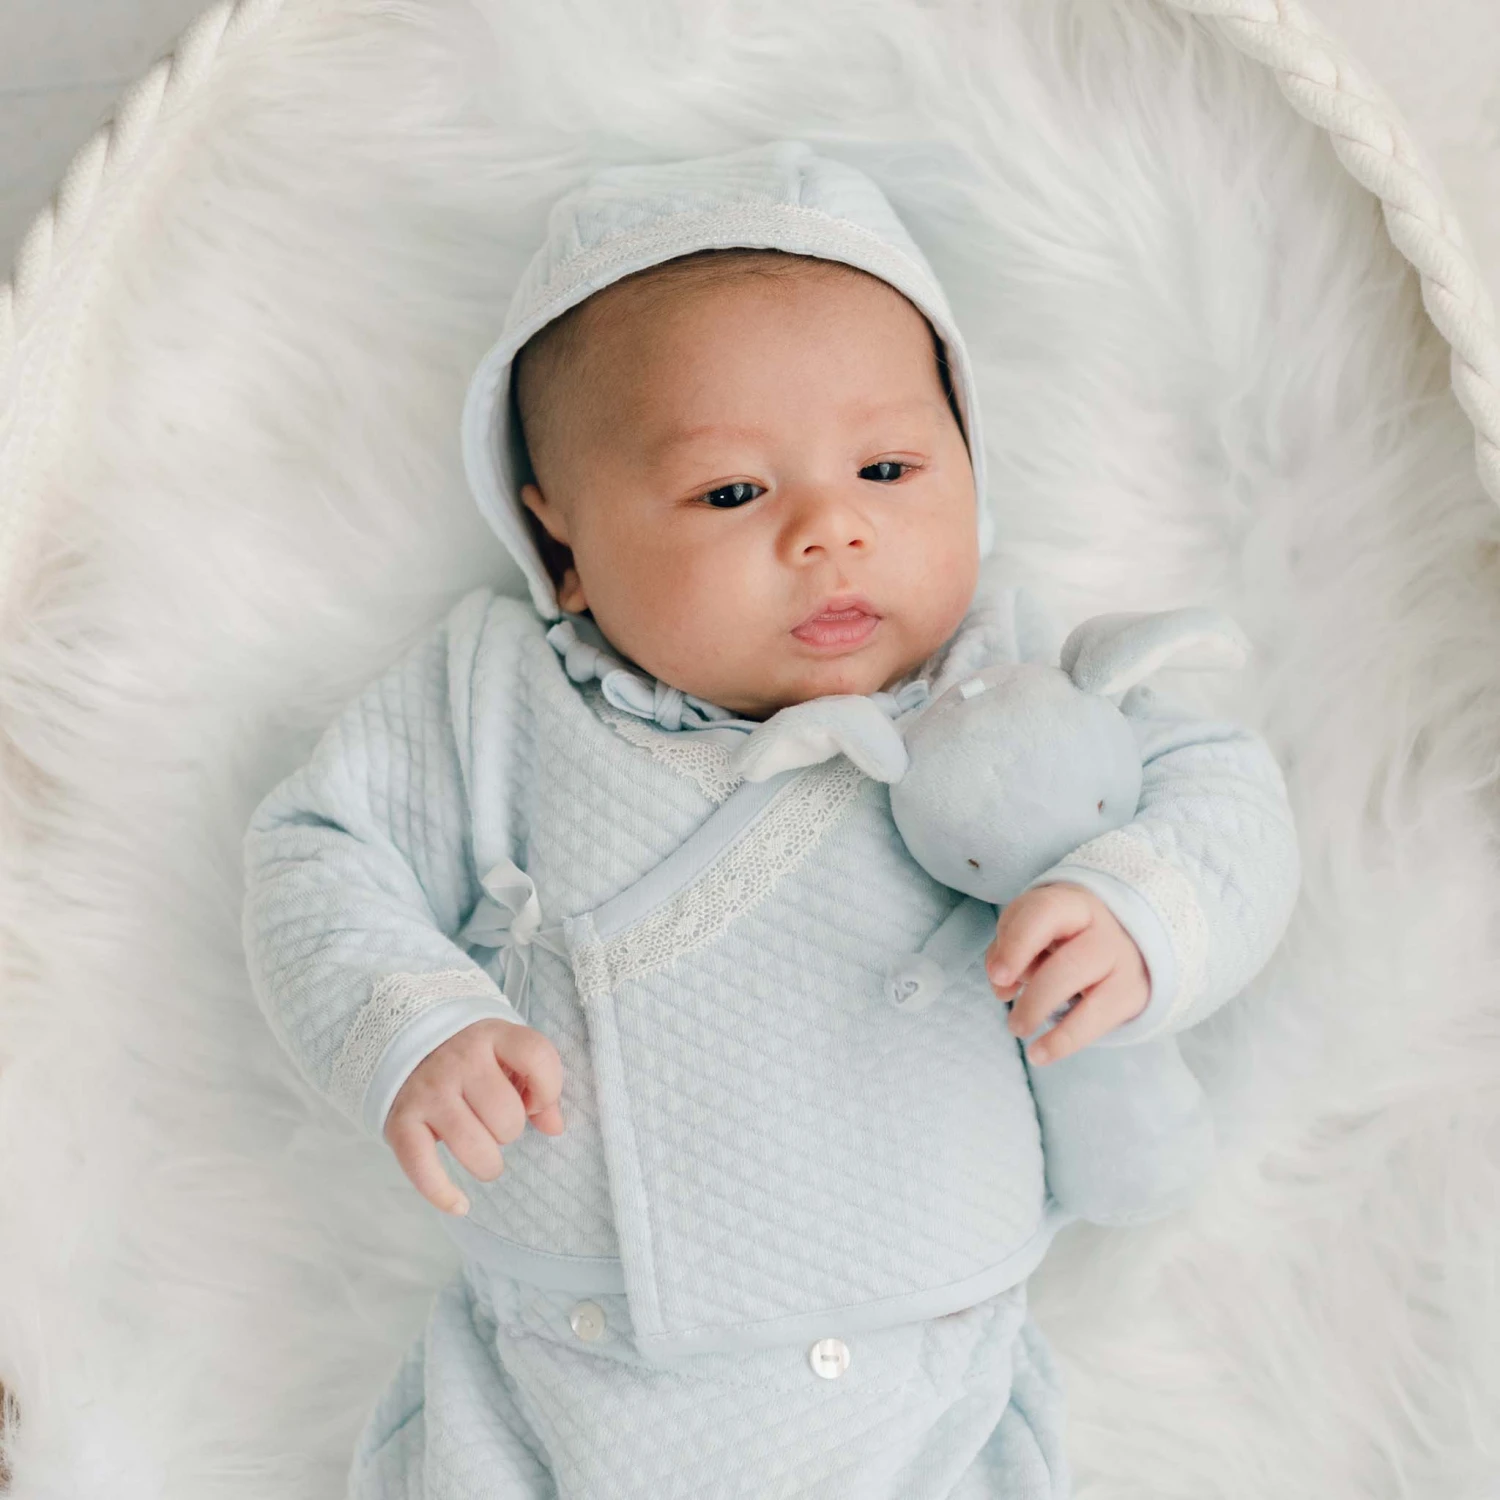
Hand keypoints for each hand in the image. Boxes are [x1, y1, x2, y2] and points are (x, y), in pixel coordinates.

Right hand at [383, 1018, 564, 1215]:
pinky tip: (460, 1204)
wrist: (403, 1042)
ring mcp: (428, 1091)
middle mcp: (460, 1059)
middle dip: (510, 1131)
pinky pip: (423, 1167)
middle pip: (506, 1115)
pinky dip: (443, 1194)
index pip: (536, 1056)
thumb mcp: (506, 1055)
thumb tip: (555, 1127)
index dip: (548, 1088)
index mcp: (492, 1035)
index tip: (534, 1102)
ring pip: (474, 1146)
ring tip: (483, 1155)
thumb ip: (538, 1084)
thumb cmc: (470, 1057)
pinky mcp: (400, 1121)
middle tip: (495, 1124)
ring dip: (487, 1163)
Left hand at [985, 883, 1148, 1065]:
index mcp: (1073, 904)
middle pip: (1069, 961)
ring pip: (1085, 986)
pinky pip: (1098, 1020)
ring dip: (1042, 1010)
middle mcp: (1104, 930)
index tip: (998, 976)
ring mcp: (1122, 961)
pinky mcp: (1132, 993)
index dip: (1017, 944)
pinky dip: (1064, 1040)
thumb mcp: (1035, 928)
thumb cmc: (1065, 934)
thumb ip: (1010, 947)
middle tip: (1006, 1008)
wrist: (1127, 940)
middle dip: (1033, 992)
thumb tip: (1002, 985)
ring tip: (1016, 1028)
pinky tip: (1040, 1053)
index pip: (1045, 913)